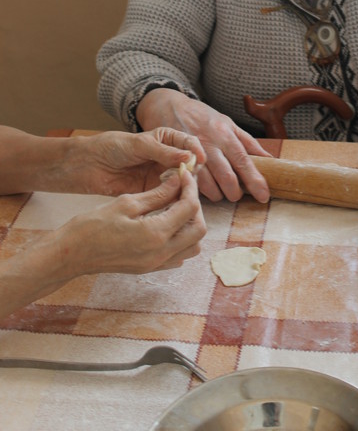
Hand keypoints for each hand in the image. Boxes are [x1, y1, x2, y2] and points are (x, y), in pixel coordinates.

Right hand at [57, 169, 205, 276]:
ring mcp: (156, 265)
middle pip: (199, 230)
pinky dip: (181, 239)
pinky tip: (167, 223)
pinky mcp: (150, 269)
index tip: (183, 174)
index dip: (190, 187)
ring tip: (175, 206)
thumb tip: (178, 180)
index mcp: (155, 234)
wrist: (71, 254)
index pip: (190, 208)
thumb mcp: (126, 202)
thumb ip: (157, 193)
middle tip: (182, 190)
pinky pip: (179, 255)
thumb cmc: (92, 226)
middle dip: (195, 207)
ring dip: (190, 224)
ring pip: (192, 246)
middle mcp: (161, 253)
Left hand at [64, 127, 206, 195]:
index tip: (199, 160)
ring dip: (184, 186)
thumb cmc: (113, 147)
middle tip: (189, 177)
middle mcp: (168, 157)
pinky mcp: (153, 191)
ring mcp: (161, 175)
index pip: (189, 144)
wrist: (90, 165)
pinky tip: (173, 199)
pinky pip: (169, 196)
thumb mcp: (140, 145)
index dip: (197, 151)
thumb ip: (164, 152)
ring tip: (182, 189)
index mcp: (167, 139)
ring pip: (182, 181)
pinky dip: (174, 198)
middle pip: (189, 165)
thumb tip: (189, 157)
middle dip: (192, 171)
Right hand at [136, 89, 270, 202]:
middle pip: (226, 176)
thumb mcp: (227, 123)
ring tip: (220, 192)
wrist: (168, 106)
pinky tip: (203, 189)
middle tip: (236, 195)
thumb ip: (248, 142)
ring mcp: (191, 152)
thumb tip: (270, 159)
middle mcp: (209, 143)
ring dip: (217, 194)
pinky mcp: (175, 159)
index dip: (254, 180)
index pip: (243, 161)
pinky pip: (190, 182)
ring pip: (207, 184)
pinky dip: (199, 190)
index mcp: (224, 133)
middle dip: (234, 192)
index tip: (263, 196)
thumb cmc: (202, 117)